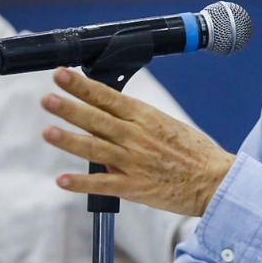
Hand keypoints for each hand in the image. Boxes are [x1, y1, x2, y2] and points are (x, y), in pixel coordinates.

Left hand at [41, 67, 233, 215]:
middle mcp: (136, 137)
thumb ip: (135, 124)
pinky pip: (103, 184)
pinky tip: (62, 180)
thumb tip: (106, 123)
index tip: (61, 75)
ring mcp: (134, 162)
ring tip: (48, 132)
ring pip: (96, 149)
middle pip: (97, 120)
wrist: (214, 180)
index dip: (82, 86)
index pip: (108, 97)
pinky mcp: (134, 187)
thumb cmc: (194, 152)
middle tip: (47, 98)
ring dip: (70, 140)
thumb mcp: (166, 126)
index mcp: (145, 118)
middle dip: (70, 107)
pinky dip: (81, 183)